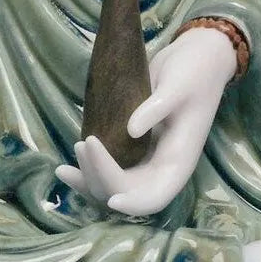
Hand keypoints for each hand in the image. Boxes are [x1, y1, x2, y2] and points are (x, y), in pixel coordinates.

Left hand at [56, 26, 236, 216]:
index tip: (112, 199)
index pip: (155, 197)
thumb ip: (156, 108)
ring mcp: (145, 160)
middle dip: (101, 181)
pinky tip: (67, 168)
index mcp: (178, 162)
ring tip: (65, 167)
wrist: (196, 57)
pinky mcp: (131, 148)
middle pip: (127, 194)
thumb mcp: (178, 86)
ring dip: (89, 181)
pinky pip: (108, 169)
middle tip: (82, 146)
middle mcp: (160, 168)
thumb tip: (130, 130)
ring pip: (112, 187)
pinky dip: (89, 172)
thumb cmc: (194, 71)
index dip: (134, 204)